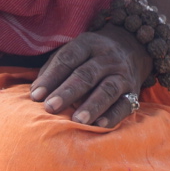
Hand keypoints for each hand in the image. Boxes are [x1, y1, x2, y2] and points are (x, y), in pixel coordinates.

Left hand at [28, 27, 151, 128]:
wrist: (132, 47)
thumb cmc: (90, 56)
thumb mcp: (74, 51)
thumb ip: (54, 69)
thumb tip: (36, 94)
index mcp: (88, 44)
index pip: (68, 59)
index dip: (51, 77)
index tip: (36, 96)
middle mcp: (107, 57)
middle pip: (86, 74)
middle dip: (67, 92)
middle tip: (51, 108)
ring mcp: (122, 74)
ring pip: (107, 89)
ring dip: (92, 106)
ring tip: (77, 120)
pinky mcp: (133, 91)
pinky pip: (125, 104)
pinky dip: (113, 116)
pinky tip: (100, 126)